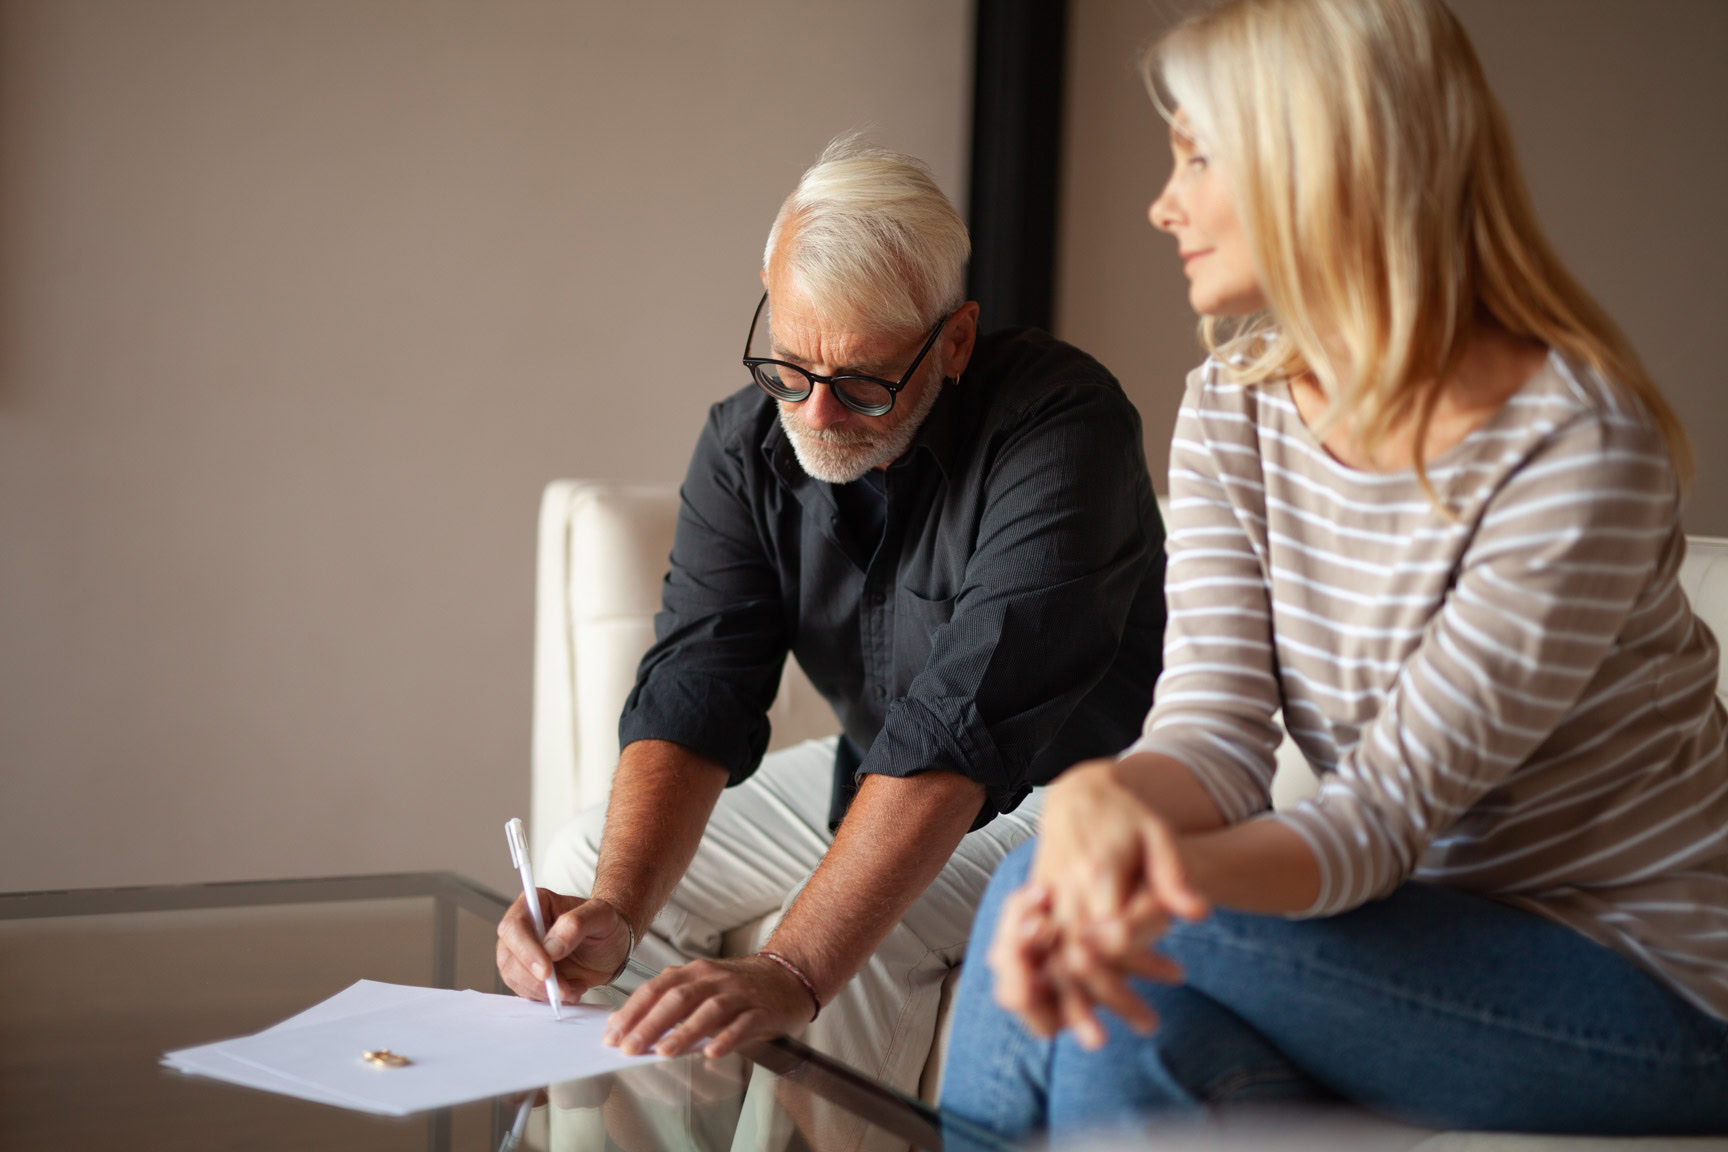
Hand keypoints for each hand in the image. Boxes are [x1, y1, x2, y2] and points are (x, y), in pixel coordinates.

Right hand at [496, 890, 631, 1003]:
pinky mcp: (527, 974)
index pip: (514, 927)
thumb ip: (576, 924)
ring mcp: (521, 953)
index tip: (547, 970)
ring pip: (514, 978)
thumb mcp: (601, 916)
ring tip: (573, 988)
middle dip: (535, 979)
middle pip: (509, 958)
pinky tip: (570, 990)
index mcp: (535, 904)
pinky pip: (526, 991)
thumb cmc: (605, 925)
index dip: (525, 951)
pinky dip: (547, 997)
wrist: (611, 947)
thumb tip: (551, 947)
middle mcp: (523, 928)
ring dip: (543, 991)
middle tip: (564, 988)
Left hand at [602, 954, 814, 1059]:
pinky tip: (712, 1053)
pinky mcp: (762, 1010)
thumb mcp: (701, 988)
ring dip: (684, 1031)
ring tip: (664, 1052)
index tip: (612, 1034)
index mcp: (694, 972)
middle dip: (650, 1023)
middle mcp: (714, 979)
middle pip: (678, 998)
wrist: (787, 976)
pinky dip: (727, 1038)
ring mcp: (739, 994)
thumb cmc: (738, 988)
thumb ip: (667, 1002)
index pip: (656, 988)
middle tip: (629, 1047)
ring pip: (709, 1010)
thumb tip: (626, 1024)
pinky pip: (744, 1024)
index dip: (632, 1010)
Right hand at [987, 760, 1205, 1049]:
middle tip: (1129, 1033)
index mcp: (1097, 869)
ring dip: (1066, 1002)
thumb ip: (1174, 875)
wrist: (1079, 793)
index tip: (1160, 986)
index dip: (1129, 964)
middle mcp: (1064, 887)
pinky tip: (1063, 1016)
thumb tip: (1199, 912)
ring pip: (1049, 960)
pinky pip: (1036, 953)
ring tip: (1093, 1039)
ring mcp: (1046, 898)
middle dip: (1097, 998)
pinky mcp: (1037, 906)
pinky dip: (1046, 986)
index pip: (1109, 928)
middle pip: (1073, 954)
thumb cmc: (1125, 815)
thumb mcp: (1157, 835)